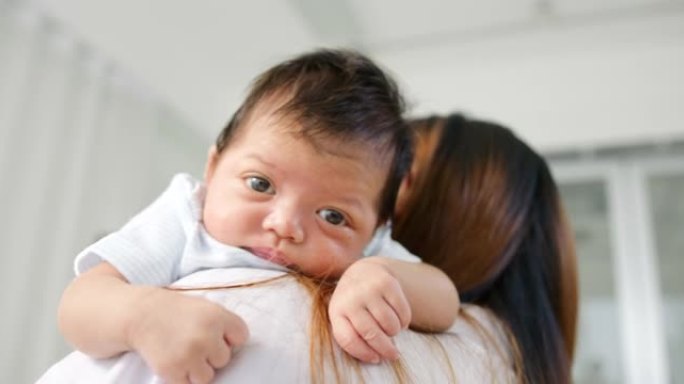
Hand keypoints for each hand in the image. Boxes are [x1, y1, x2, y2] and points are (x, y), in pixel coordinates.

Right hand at [127, 288, 248, 383]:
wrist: (141, 314)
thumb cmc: (177, 312)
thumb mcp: (205, 308)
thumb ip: (224, 325)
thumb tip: (237, 349)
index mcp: (217, 316)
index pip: (241, 337)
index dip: (229, 339)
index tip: (216, 334)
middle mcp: (206, 335)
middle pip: (224, 359)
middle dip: (211, 354)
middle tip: (192, 341)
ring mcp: (190, 354)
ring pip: (208, 376)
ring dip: (197, 369)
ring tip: (183, 353)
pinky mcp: (173, 370)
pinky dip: (181, 378)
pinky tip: (174, 361)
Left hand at [328, 257, 410, 362]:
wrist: (362, 270)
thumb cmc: (354, 303)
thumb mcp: (345, 316)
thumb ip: (354, 335)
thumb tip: (377, 357)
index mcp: (336, 310)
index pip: (348, 339)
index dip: (363, 354)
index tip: (375, 359)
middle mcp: (351, 298)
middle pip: (371, 334)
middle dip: (386, 349)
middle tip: (393, 355)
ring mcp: (369, 289)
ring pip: (390, 325)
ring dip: (394, 332)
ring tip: (391, 329)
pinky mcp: (387, 283)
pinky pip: (403, 312)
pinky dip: (404, 321)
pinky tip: (399, 319)